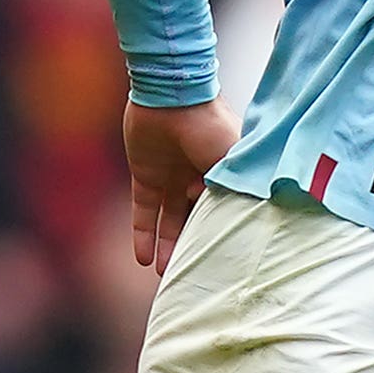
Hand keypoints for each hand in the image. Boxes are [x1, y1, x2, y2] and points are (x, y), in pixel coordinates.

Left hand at [126, 98, 234, 272]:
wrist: (171, 96)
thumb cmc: (210, 125)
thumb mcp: (231, 160)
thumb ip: (229, 190)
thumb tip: (217, 219)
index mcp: (223, 170)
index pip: (223, 208)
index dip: (224, 231)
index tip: (227, 257)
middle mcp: (197, 176)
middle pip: (195, 217)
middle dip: (194, 244)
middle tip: (195, 274)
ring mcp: (170, 177)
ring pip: (169, 220)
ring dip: (168, 246)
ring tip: (167, 275)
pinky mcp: (144, 176)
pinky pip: (143, 212)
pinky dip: (143, 235)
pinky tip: (143, 260)